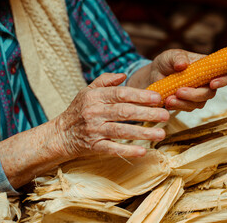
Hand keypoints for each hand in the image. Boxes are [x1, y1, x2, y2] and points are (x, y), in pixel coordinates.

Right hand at [54, 73, 169, 158]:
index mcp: (95, 96)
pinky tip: (143, 151)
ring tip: (161, 133)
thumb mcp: (87, 91)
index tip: (158, 98)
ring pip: (121, 130)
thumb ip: (105, 80)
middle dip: (147, 113)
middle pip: (124, 112)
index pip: (120, 94)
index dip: (140, 95)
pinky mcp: (94, 146)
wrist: (60, 134)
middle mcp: (94, 112)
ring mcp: (94, 130)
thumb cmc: (78, 110)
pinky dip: (127, 150)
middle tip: (165, 115)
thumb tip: (124, 75)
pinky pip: (112, 149)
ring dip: (143, 132)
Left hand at [128, 49, 226, 111]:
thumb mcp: (170, 56)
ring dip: (185, 102)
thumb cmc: (166, 62)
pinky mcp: (188, 103)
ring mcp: (198, 94)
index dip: (225, 79)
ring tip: (170, 98)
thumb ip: (177, 58)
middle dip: (196, 94)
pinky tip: (168, 101)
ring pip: (199, 103)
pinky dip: (178, 106)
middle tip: (180, 91)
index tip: (212, 83)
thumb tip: (183, 65)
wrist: (153, 75)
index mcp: (207, 67)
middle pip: (211, 92)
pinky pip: (188, 109)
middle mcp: (206, 81)